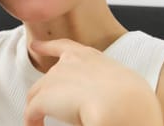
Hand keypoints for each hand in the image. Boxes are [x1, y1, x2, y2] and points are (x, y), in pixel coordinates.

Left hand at [24, 39, 162, 125]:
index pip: (64, 47)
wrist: (122, 106)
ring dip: (38, 107)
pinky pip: (31, 111)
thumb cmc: (132, 100)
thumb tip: (99, 101)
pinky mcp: (45, 98)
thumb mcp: (121, 85)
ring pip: (37, 94)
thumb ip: (103, 86)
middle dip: (48, 91)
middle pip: (48, 78)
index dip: (47, 46)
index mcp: (89, 57)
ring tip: (39, 122)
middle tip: (51, 106)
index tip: (35, 45)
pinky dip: (32, 121)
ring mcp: (55, 79)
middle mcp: (68, 64)